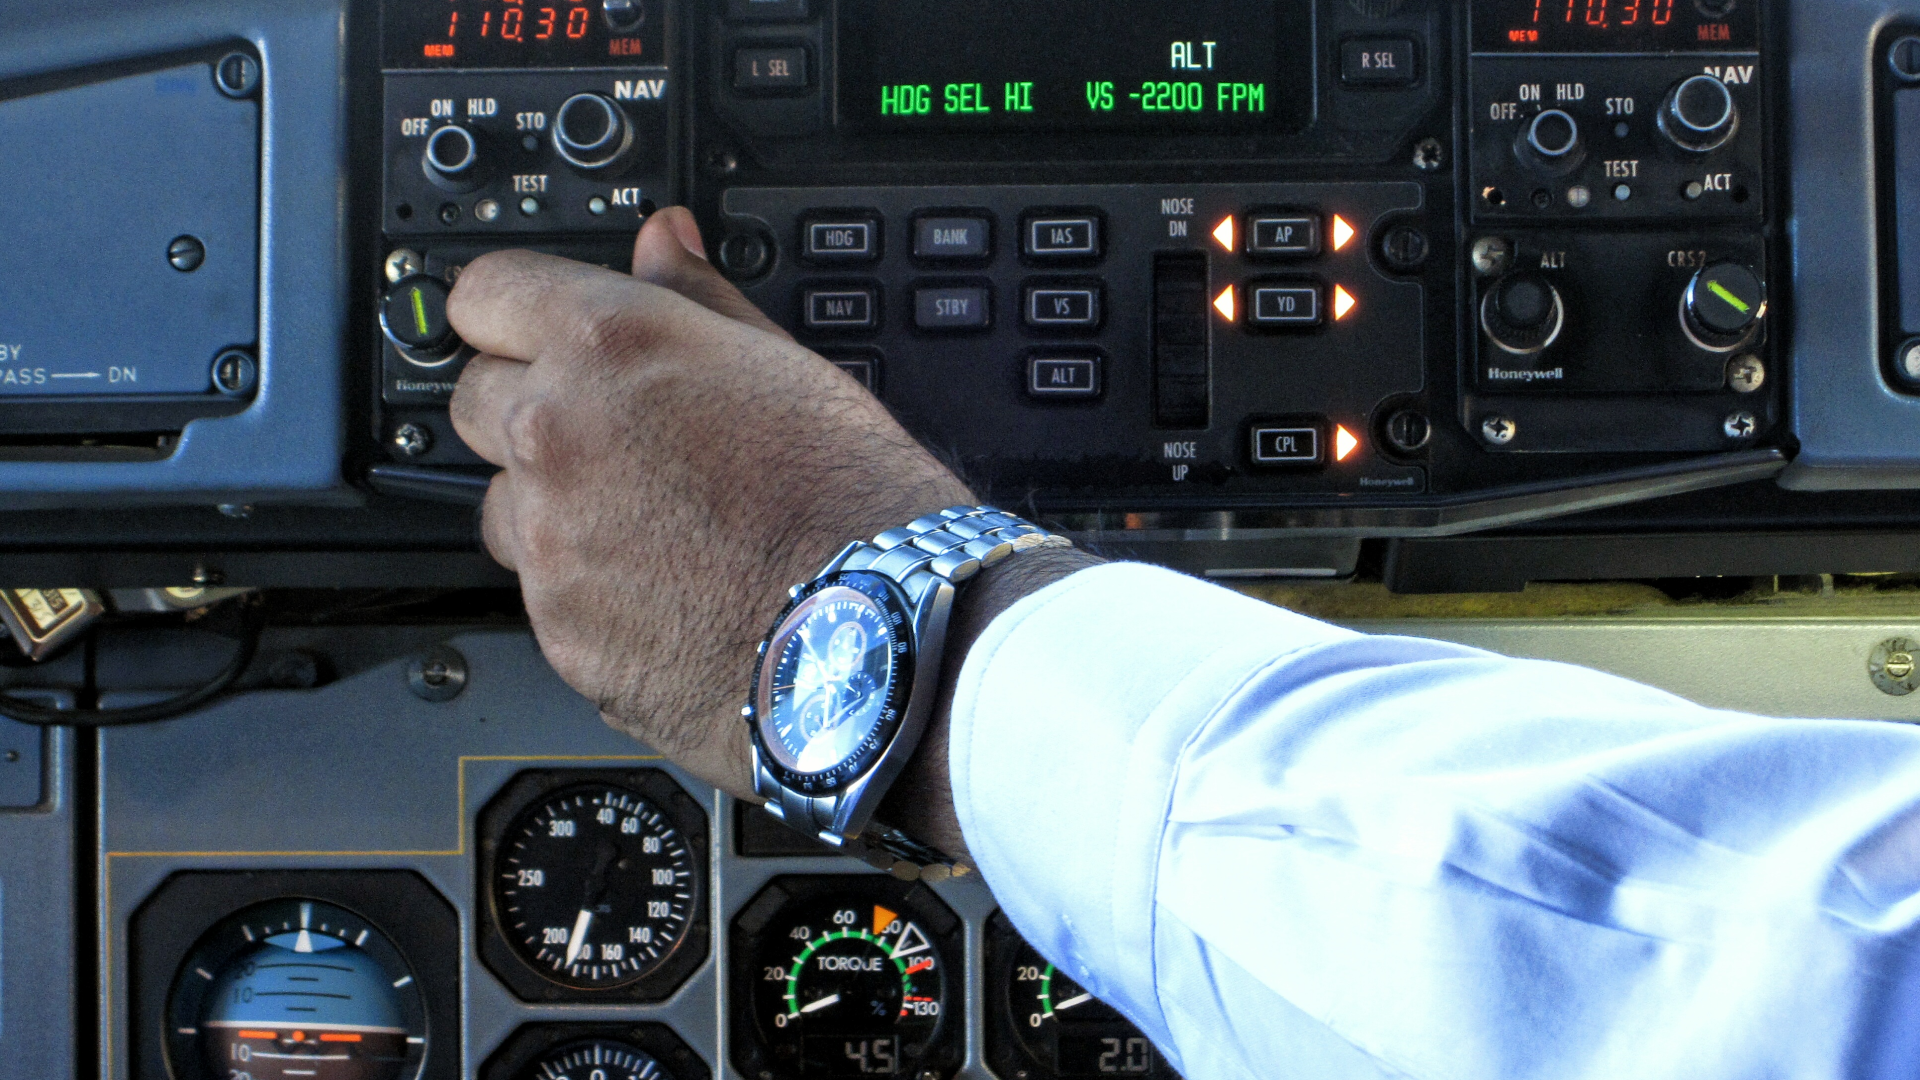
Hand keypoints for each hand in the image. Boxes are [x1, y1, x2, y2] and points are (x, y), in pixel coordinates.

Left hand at [446, 208, 974, 799]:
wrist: (882, 644)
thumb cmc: (858, 506)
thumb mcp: (793, 368)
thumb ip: (701, 299)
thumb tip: (662, 241)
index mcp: (610, 347)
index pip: (485, 292)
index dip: (510, 310)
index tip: (528, 329)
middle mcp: (557, 435)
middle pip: (473, 399)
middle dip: (527, 407)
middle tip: (611, 435)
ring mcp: (548, 540)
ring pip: (502, 505)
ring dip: (549, 507)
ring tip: (651, 526)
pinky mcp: (557, 632)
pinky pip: (543, 594)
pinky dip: (587, 590)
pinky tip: (667, 591)